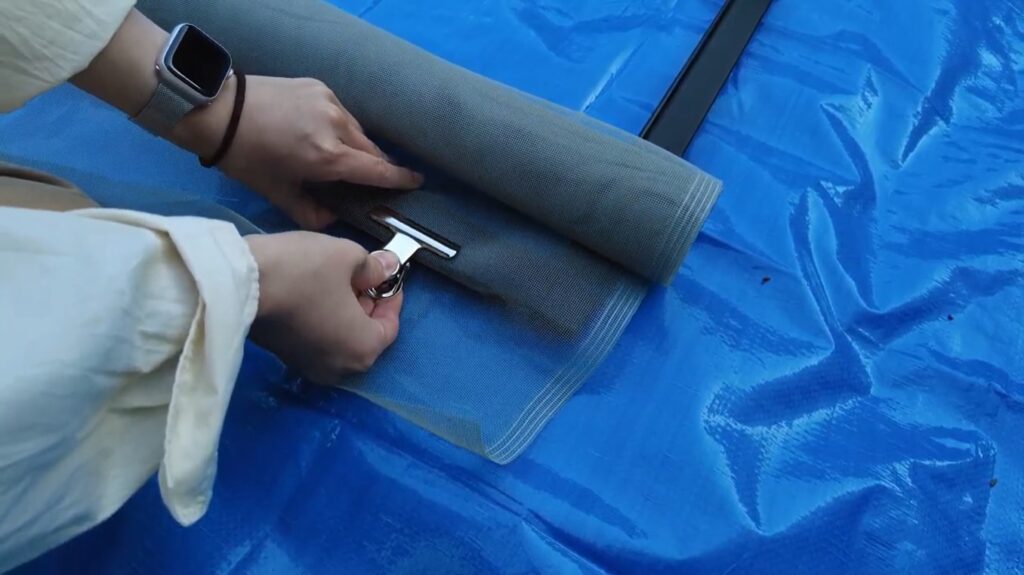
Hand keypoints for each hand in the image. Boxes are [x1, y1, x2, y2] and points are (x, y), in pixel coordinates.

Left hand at [176, 76, 422, 229]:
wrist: (218, 111)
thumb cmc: (245, 158)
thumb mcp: (277, 193)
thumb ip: (310, 213)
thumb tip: (332, 220)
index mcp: (327, 157)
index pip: (376, 170)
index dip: (399, 179)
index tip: (415, 182)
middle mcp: (336, 126)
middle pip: (371, 151)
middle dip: (374, 166)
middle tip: (371, 180)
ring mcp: (328, 102)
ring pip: (356, 131)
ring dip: (354, 146)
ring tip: (337, 158)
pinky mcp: (318, 87)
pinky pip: (340, 113)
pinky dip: (338, 127)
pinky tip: (320, 134)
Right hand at [244, 232, 402, 382]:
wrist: (237, 284)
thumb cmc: (302, 272)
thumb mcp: (347, 257)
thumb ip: (374, 267)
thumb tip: (386, 268)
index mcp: (363, 351)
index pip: (390, 325)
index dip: (391, 295)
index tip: (386, 273)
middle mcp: (339, 369)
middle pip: (366, 334)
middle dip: (367, 302)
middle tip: (361, 273)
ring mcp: (309, 367)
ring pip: (340, 338)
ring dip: (344, 310)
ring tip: (336, 278)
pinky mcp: (285, 358)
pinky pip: (317, 339)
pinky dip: (323, 319)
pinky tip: (314, 292)